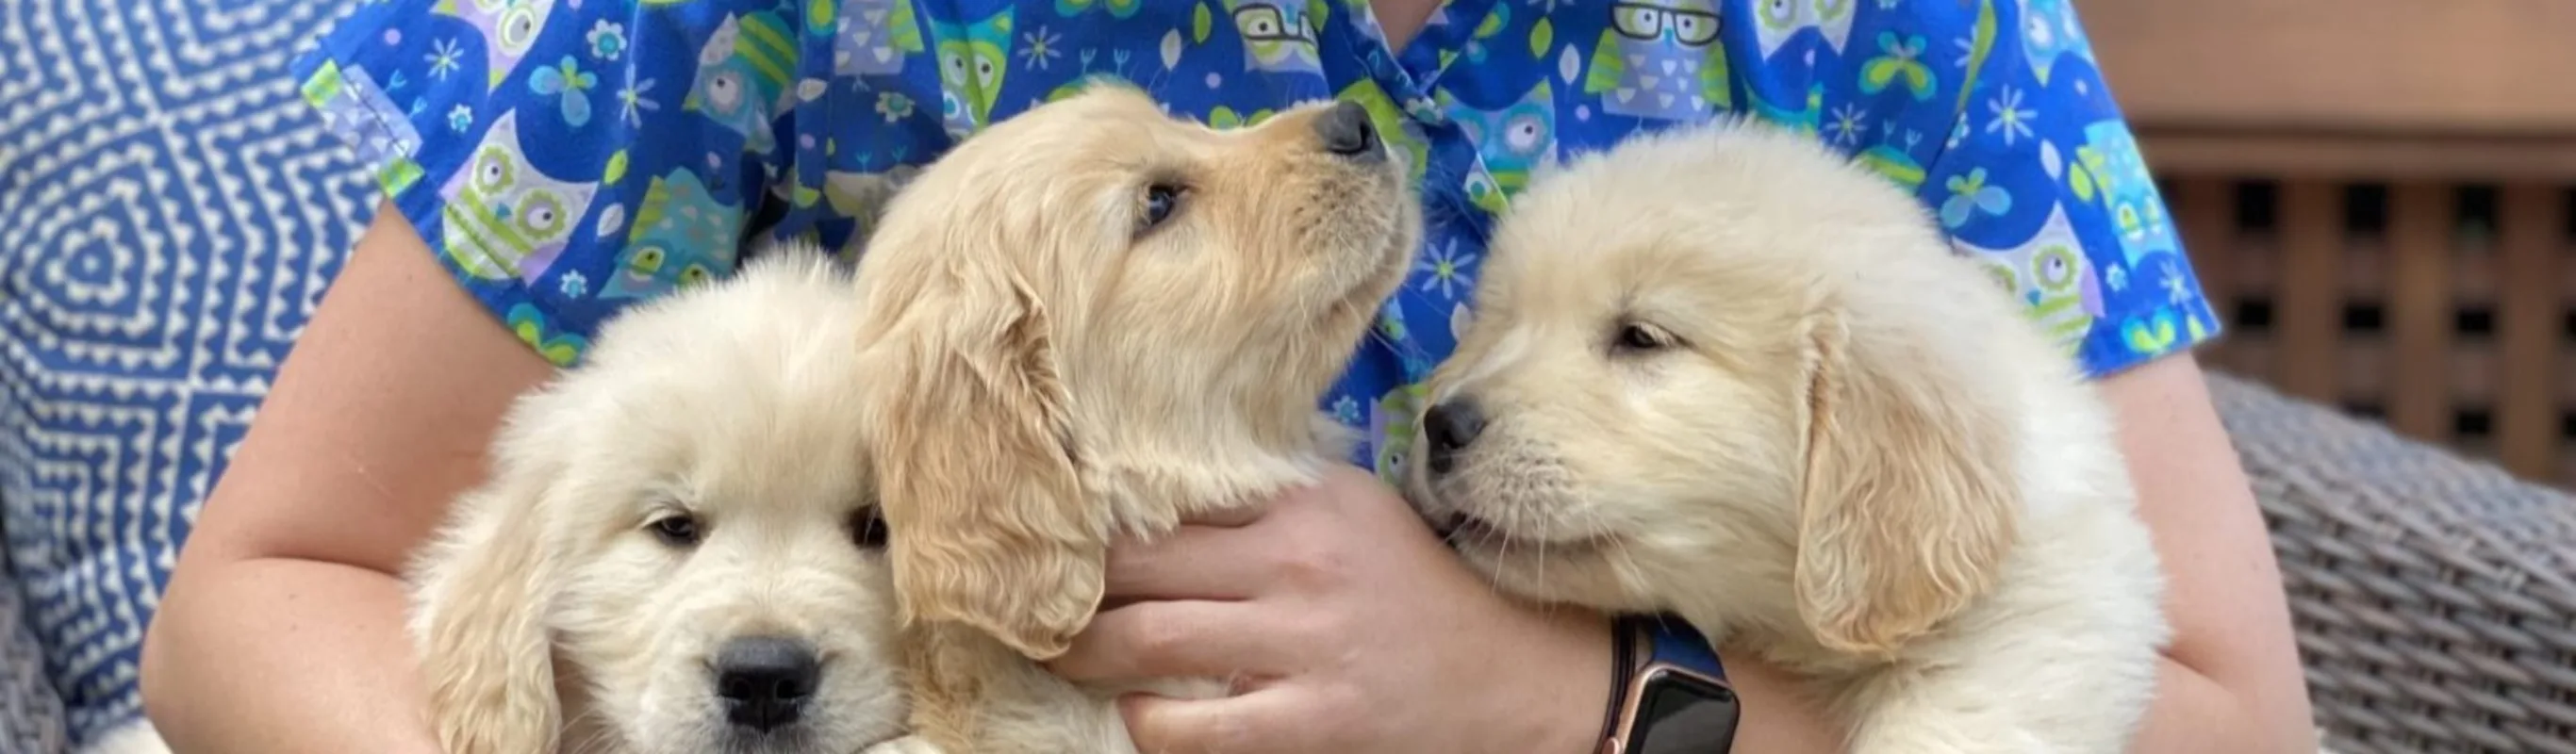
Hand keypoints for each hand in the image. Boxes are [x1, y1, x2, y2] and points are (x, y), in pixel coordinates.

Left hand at [1047, 464, 1613, 753]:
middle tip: (1023, 596)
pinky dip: (1148, 724)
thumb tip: (1166, 491)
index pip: (1169, 497)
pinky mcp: (1313, 719)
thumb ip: (1275, 502)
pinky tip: (1136, 718)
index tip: (1047, 527)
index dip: (1096, 517)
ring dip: (1081, 651)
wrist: (1525, 679)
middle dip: (1067, 585)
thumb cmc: (1430, 592)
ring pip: (1145, 638)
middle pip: (1137, 563)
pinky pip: (1194, 727)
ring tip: (1052, 654)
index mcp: (1307, 498)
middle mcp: (1298, 559)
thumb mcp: (1362, 515)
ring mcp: (1303, 641)